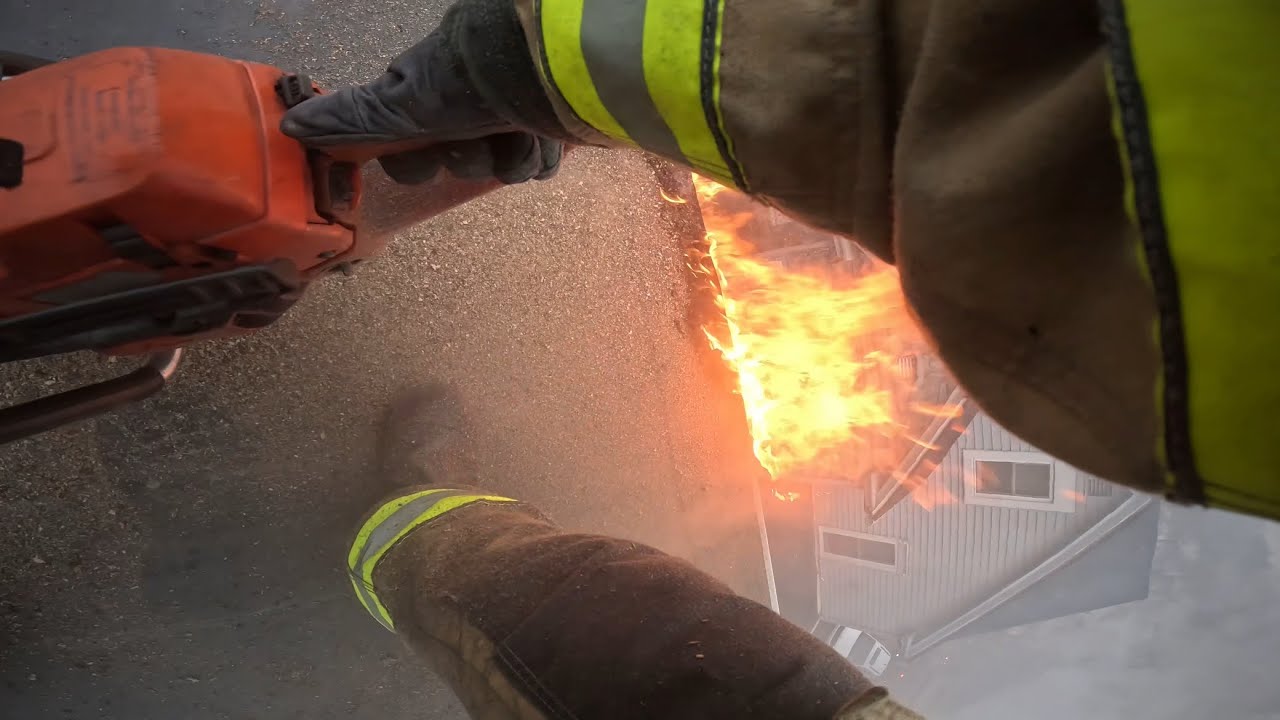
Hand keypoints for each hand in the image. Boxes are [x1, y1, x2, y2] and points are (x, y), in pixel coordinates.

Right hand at [281, 30, 561, 184]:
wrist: (548, 68)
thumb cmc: (469, 83)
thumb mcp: (404, 104)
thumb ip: (353, 120)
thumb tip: (289, 126)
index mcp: (429, 96)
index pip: (410, 154)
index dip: (417, 162)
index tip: (430, 153)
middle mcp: (468, 103)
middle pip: (461, 160)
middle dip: (473, 158)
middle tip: (482, 139)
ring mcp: (511, 112)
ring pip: (502, 164)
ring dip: (511, 154)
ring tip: (522, 130)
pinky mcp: (551, 123)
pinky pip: (541, 161)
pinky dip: (542, 153)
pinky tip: (546, 133)